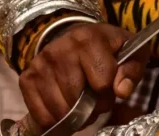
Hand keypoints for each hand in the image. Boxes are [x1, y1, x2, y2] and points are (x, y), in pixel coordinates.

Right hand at [19, 23, 146, 128]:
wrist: (75, 37)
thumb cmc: (107, 48)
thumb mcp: (130, 52)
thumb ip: (131, 71)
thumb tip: (122, 91)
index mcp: (89, 39)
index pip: (102, 83)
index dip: (109, 94)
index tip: (109, 90)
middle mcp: (61, 49)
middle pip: (77, 98)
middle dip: (91, 107)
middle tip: (94, 100)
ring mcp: (41, 63)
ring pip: (59, 110)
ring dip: (73, 115)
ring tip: (80, 103)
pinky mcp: (27, 78)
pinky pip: (41, 114)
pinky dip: (54, 119)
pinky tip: (64, 107)